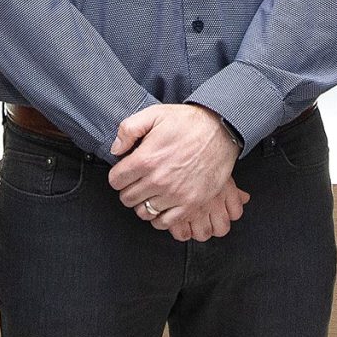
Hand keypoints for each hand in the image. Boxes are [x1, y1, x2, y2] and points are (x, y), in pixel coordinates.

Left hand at [107, 103, 242, 234]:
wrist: (221, 131)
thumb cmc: (187, 122)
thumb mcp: (154, 114)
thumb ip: (128, 129)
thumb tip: (116, 150)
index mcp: (146, 159)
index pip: (116, 180)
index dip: (118, 176)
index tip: (126, 172)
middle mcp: (158, 180)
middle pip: (127, 198)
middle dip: (129, 189)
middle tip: (138, 182)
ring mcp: (175, 194)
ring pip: (143, 212)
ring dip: (143, 203)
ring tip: (151, 192)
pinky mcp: (191, 204)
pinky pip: (164, 223)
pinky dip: (159, 217)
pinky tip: (162, 205)